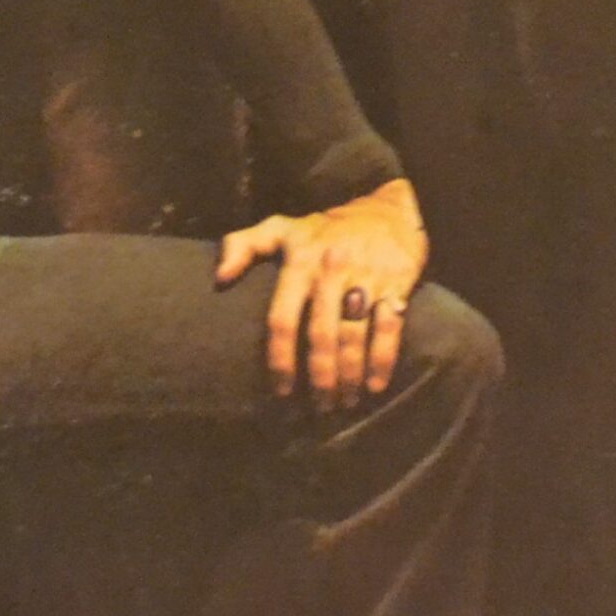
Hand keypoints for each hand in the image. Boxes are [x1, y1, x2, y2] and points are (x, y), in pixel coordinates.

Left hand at [214, 178, 428, 406]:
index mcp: (299, 261)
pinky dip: (382, 361)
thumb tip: (219, 278)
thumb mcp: (282, 227)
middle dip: (319, 376)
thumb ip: (243, 245)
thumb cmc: (327, 228)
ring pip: (354, 336)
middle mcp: (330, 271)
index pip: (282, 318)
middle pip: (321, 335)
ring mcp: (365, 277)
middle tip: (318, 406)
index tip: (280, 390)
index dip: (279, 358)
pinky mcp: (395, 284)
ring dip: (349, 375)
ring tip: (344, 402)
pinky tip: (375, 386)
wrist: (389, 209)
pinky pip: (389, 328)